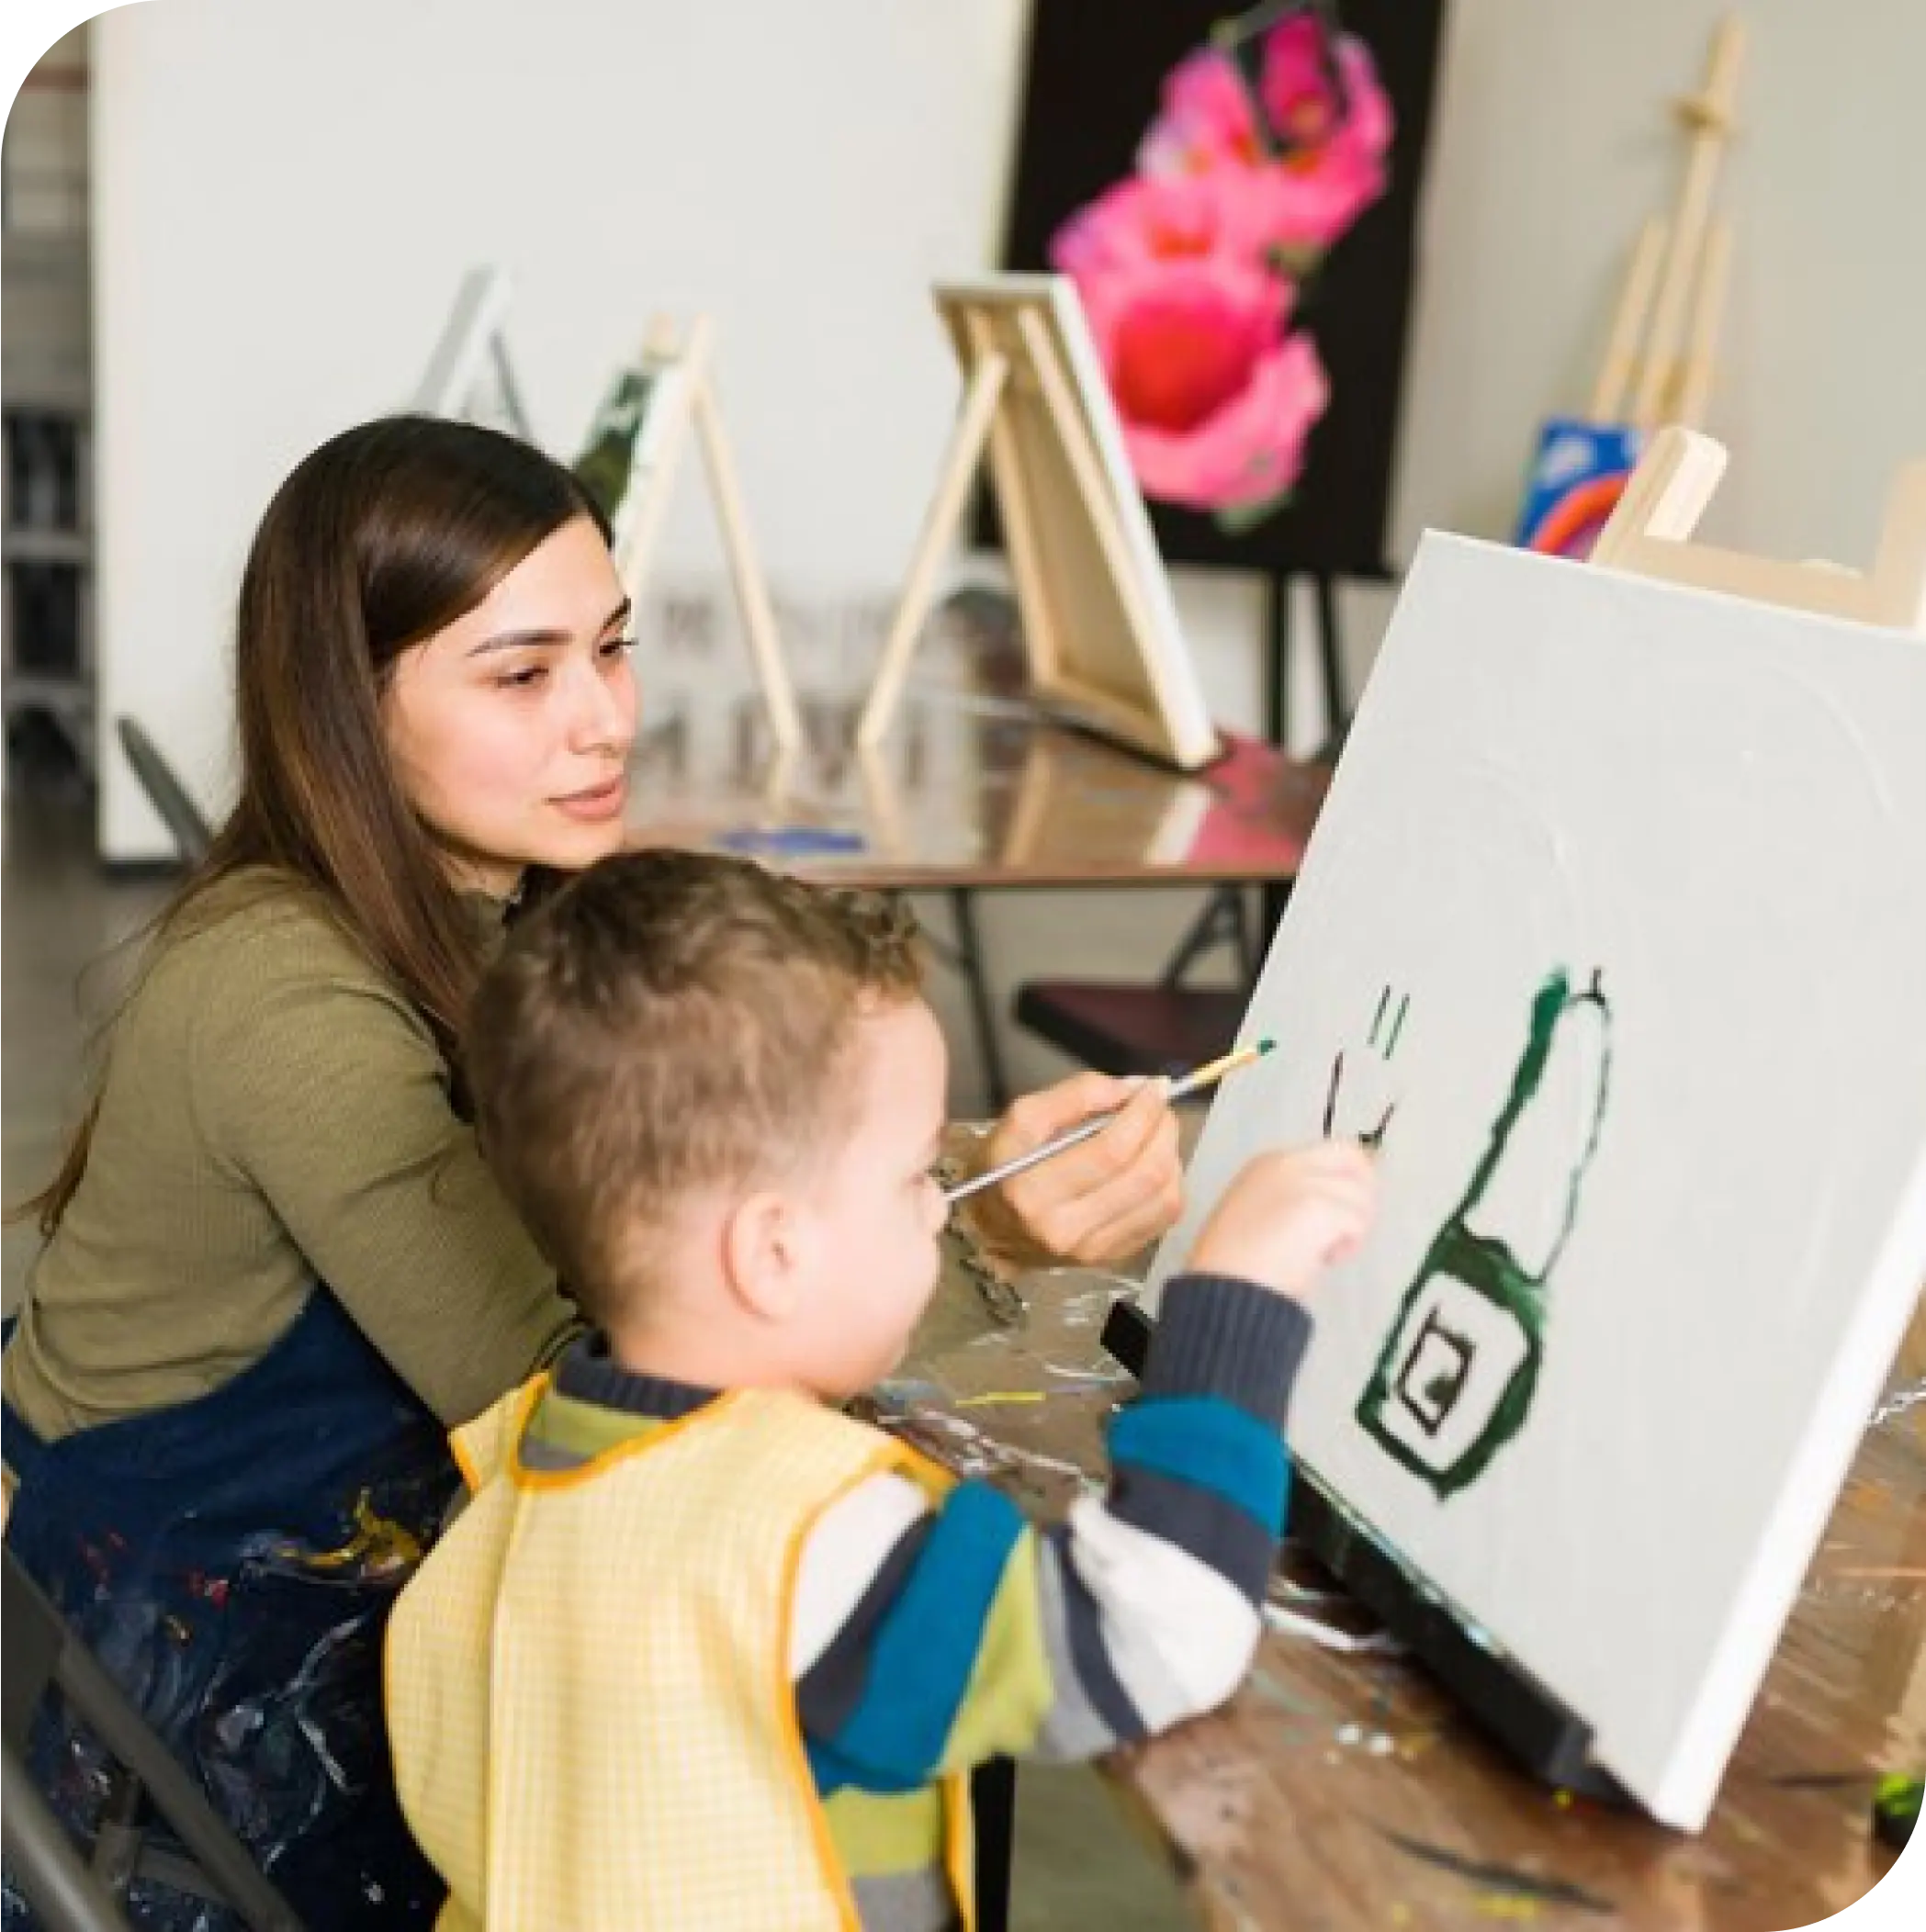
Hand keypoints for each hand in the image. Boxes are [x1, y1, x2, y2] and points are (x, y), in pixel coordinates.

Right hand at [970, 1073, 1182, 1266]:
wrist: (993, 1228)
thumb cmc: (1006, 1166)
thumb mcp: (1022, 1119)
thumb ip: (1075, 1095)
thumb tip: (1132, 1089)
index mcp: (1031, 1191)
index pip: (1109, 1150)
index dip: (1141, 1114)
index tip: (1151, 1089)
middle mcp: (1064, 1229)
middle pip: (1144, 1174)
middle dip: (1162, 1130)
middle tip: (1159, 1107)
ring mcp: (1092, 1250)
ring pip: (1163, 1197)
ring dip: (1171, 1155)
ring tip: (1157, 1133)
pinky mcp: (1113, 1258)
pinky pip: (1164, 1217)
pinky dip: (1171, 1183)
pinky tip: (1154, 1165)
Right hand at [1189, 1141, 1375, 1300]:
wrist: (1224, 1286)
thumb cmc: (1232, 1264)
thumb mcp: (1254, 1214)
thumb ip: (1288, 1200)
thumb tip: (1328, 1209)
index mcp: (1267, 1163)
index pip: (1330, 1154)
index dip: (1343, 1183)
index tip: (1337, 1215)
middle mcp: (1287, 1163)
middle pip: (1352, 1158)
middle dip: (1362, 1191)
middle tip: (1351, 1228)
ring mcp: (1305, 1183)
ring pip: (1360, 1195)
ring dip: (1353, 1228)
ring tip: (1325, 1253)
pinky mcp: (1319, 1207)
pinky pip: (1357, 1221)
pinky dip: (1349, 1245)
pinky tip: (1325, 1260)